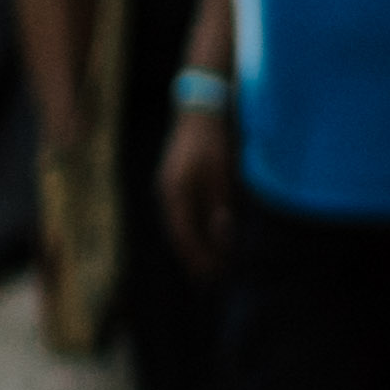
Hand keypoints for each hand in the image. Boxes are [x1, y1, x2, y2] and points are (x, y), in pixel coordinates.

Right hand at [160, 102, 238, 276]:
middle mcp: (167, 193)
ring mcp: (170, 187)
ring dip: (195, 246)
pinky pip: (185, 214)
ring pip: (181, 226)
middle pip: (180, 234)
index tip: (212, 277)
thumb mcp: (221, 172)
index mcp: (175, 193)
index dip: (199, 258)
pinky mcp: (177, 182)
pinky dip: (195, 230)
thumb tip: (221, 231)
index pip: (184, 235)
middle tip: (212, 281)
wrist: (201, 108)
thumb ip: (220, 203)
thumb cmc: (214, 139)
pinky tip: (206, 239)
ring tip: (210, 267)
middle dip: (196, 258)